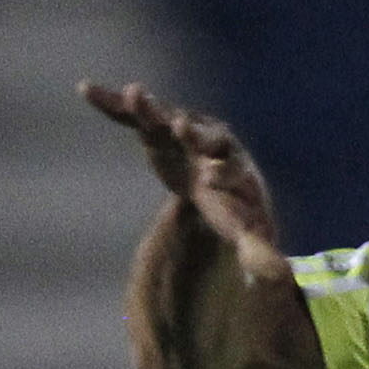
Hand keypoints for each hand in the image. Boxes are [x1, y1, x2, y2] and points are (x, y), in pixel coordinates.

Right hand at [79, 80, 291, 280]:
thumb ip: (260, 254)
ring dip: (149, 107)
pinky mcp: (155, 129)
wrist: (218, 181)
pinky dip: (111, 104)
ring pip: (163, 117)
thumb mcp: (248, 234)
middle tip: (178, 122)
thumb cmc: (235, 210)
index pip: (231, 169)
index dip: (221, 173)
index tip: (211, 177)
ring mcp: (181, 131)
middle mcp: (211, 143)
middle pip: (201, 134)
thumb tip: (282, 278)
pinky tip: (86, 89)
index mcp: (234, 170)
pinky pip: (132, 116)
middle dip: (189, 129)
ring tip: (132, 93)